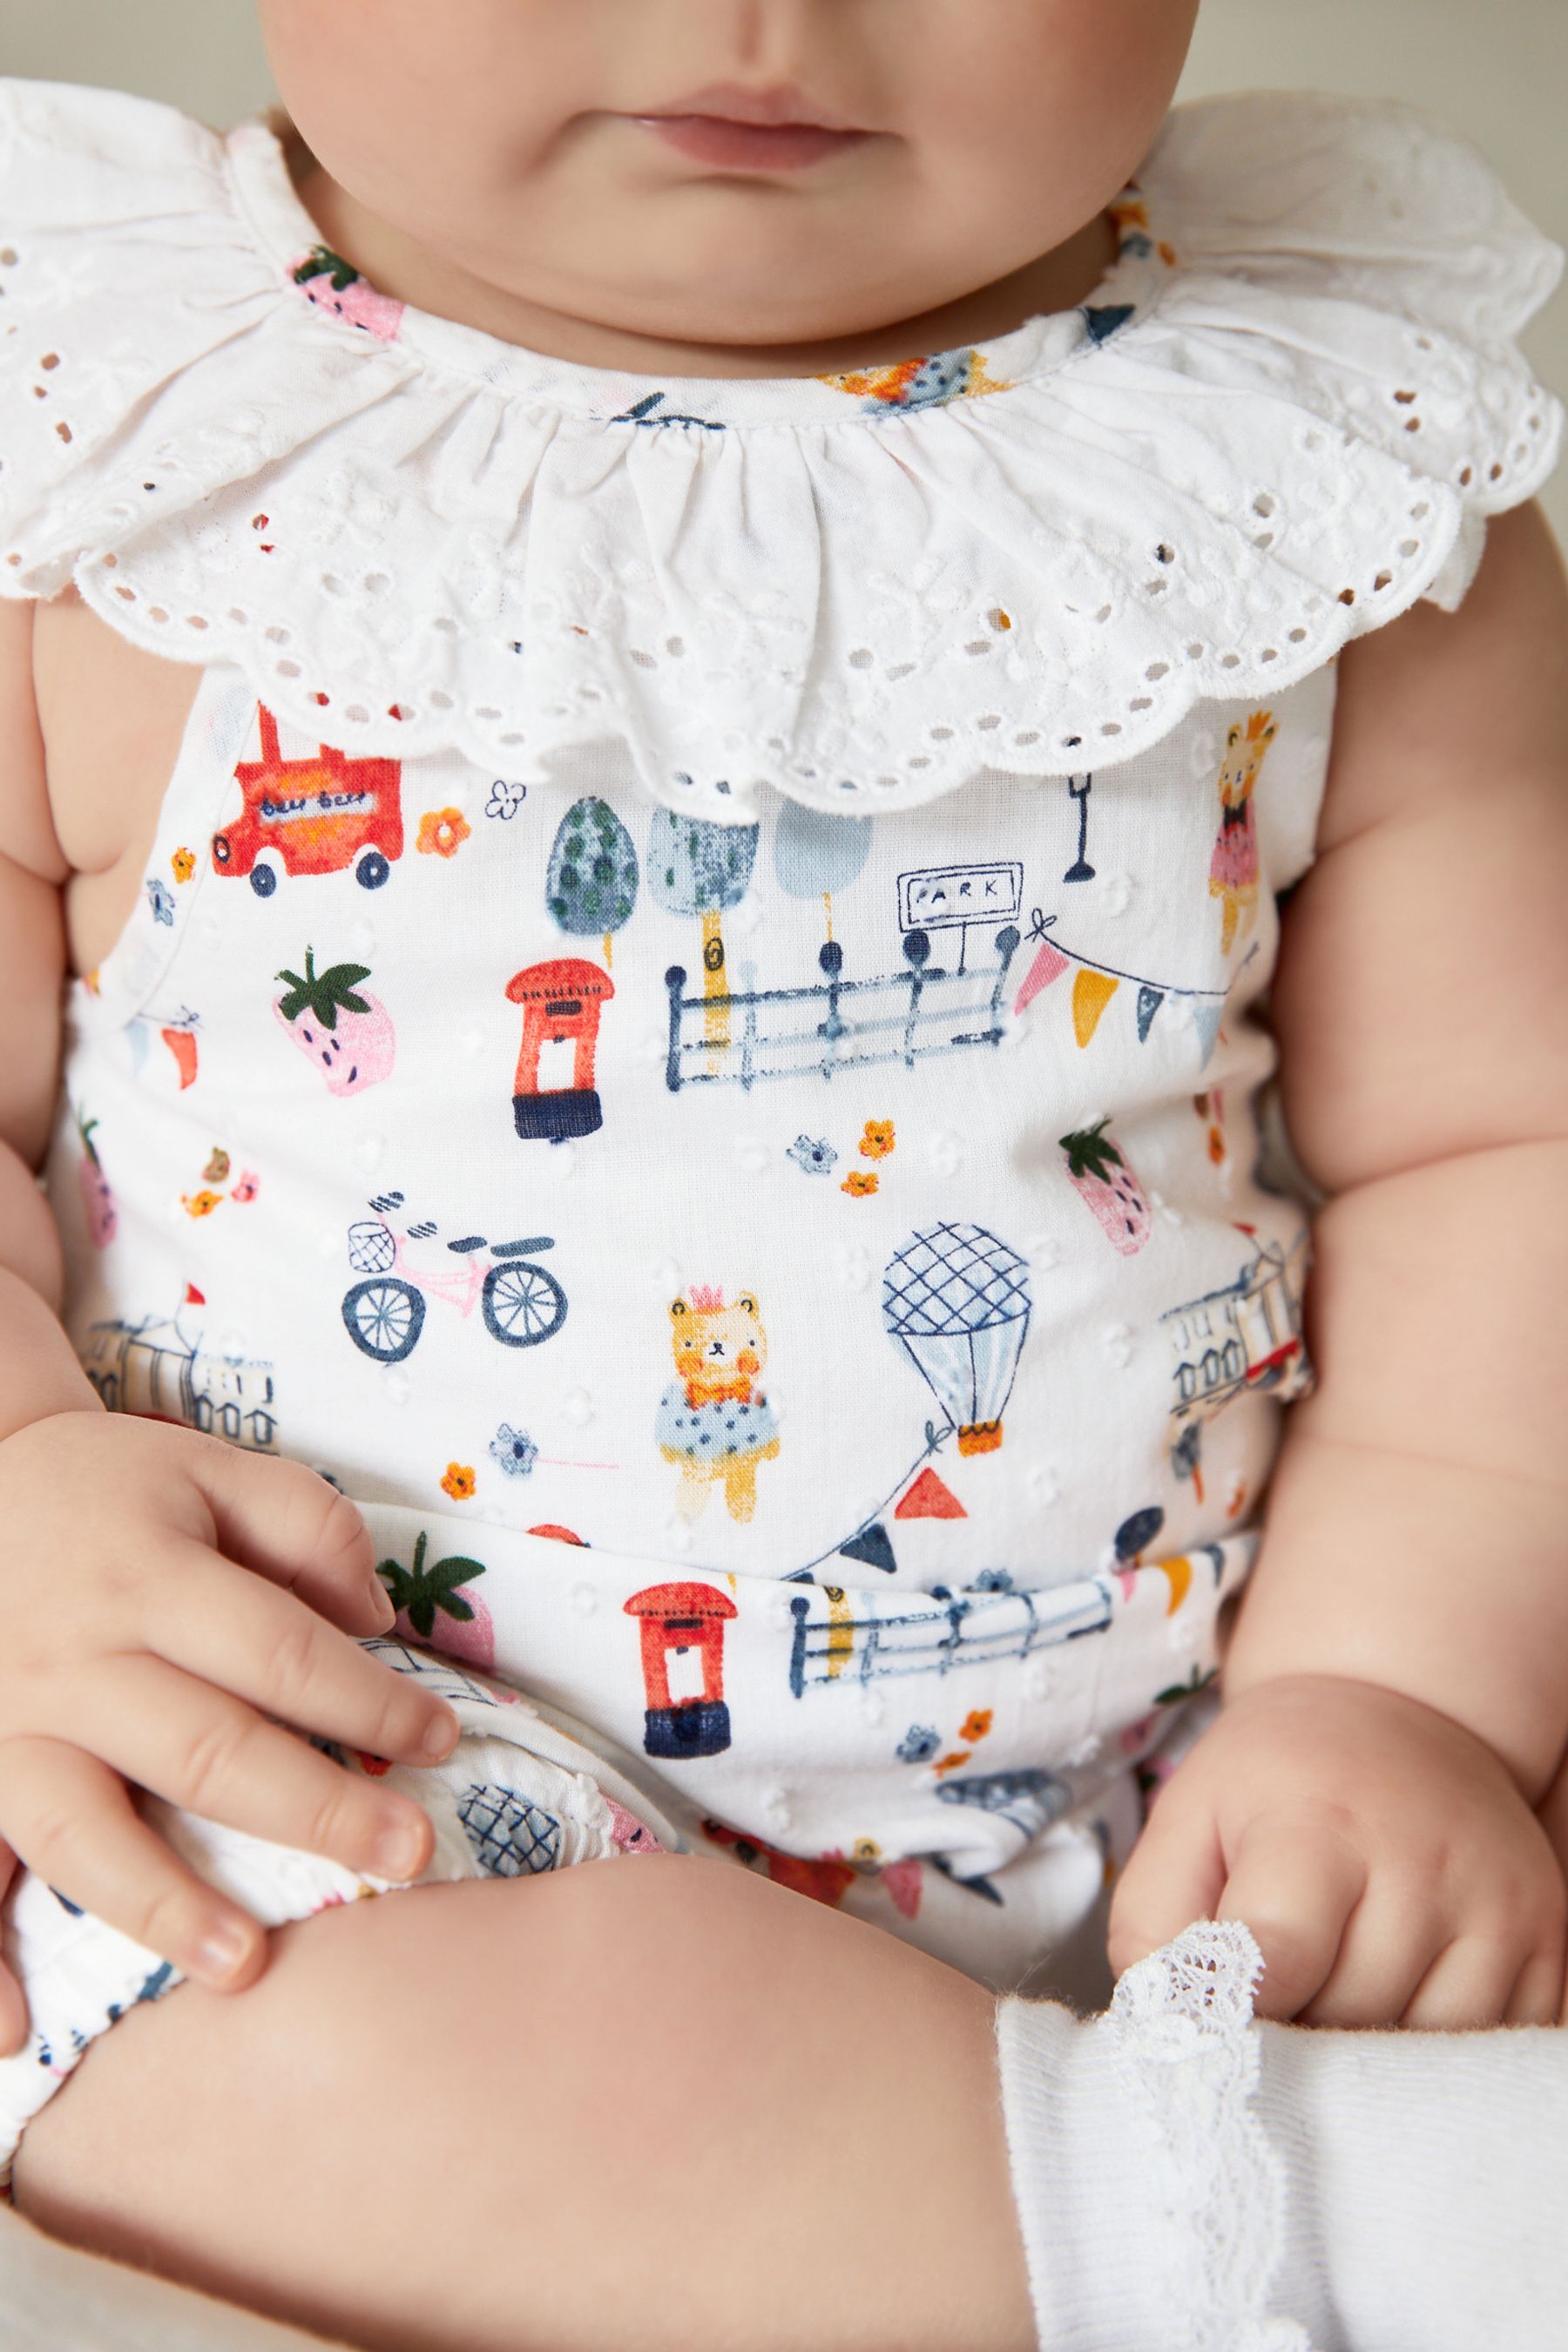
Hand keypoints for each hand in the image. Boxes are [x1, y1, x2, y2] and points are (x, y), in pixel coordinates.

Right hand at [0, 1412, 460, 2052]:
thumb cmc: (113, 1488)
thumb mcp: (214, 1469)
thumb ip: (307, 1528)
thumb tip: (374, 1622)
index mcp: (147, 1576)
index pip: (280, 1653)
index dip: (369, 1703)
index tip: (441, 1741)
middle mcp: (73, 1659)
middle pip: (205, 1750)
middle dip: (316, 1812)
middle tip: (408, 1857)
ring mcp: (5, 1724)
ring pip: (82, 1832)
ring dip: (164, 1904)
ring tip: (246, 1963)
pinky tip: (13, 2035)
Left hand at [1108, 1674, 1567, 2027]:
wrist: (1398, 1716)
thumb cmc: (1277, 1782)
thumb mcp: (1188, 1820)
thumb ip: (1151, 1927)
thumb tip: (1166, 2030)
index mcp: (1319, 1819)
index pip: (1279, 1954)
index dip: (1237, 2003)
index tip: (1220, 2006)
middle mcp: (1424, 1860)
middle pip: (1349, 2013)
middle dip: (1298, 2026)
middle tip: (1277, 1987)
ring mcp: (1499, 1903)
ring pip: (1424, 2050)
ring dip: (1368, 2049)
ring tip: (1337, 1986)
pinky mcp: (1548, 1941)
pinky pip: (1492, 2048)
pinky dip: (1435, 2049)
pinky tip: (1399, 1994)